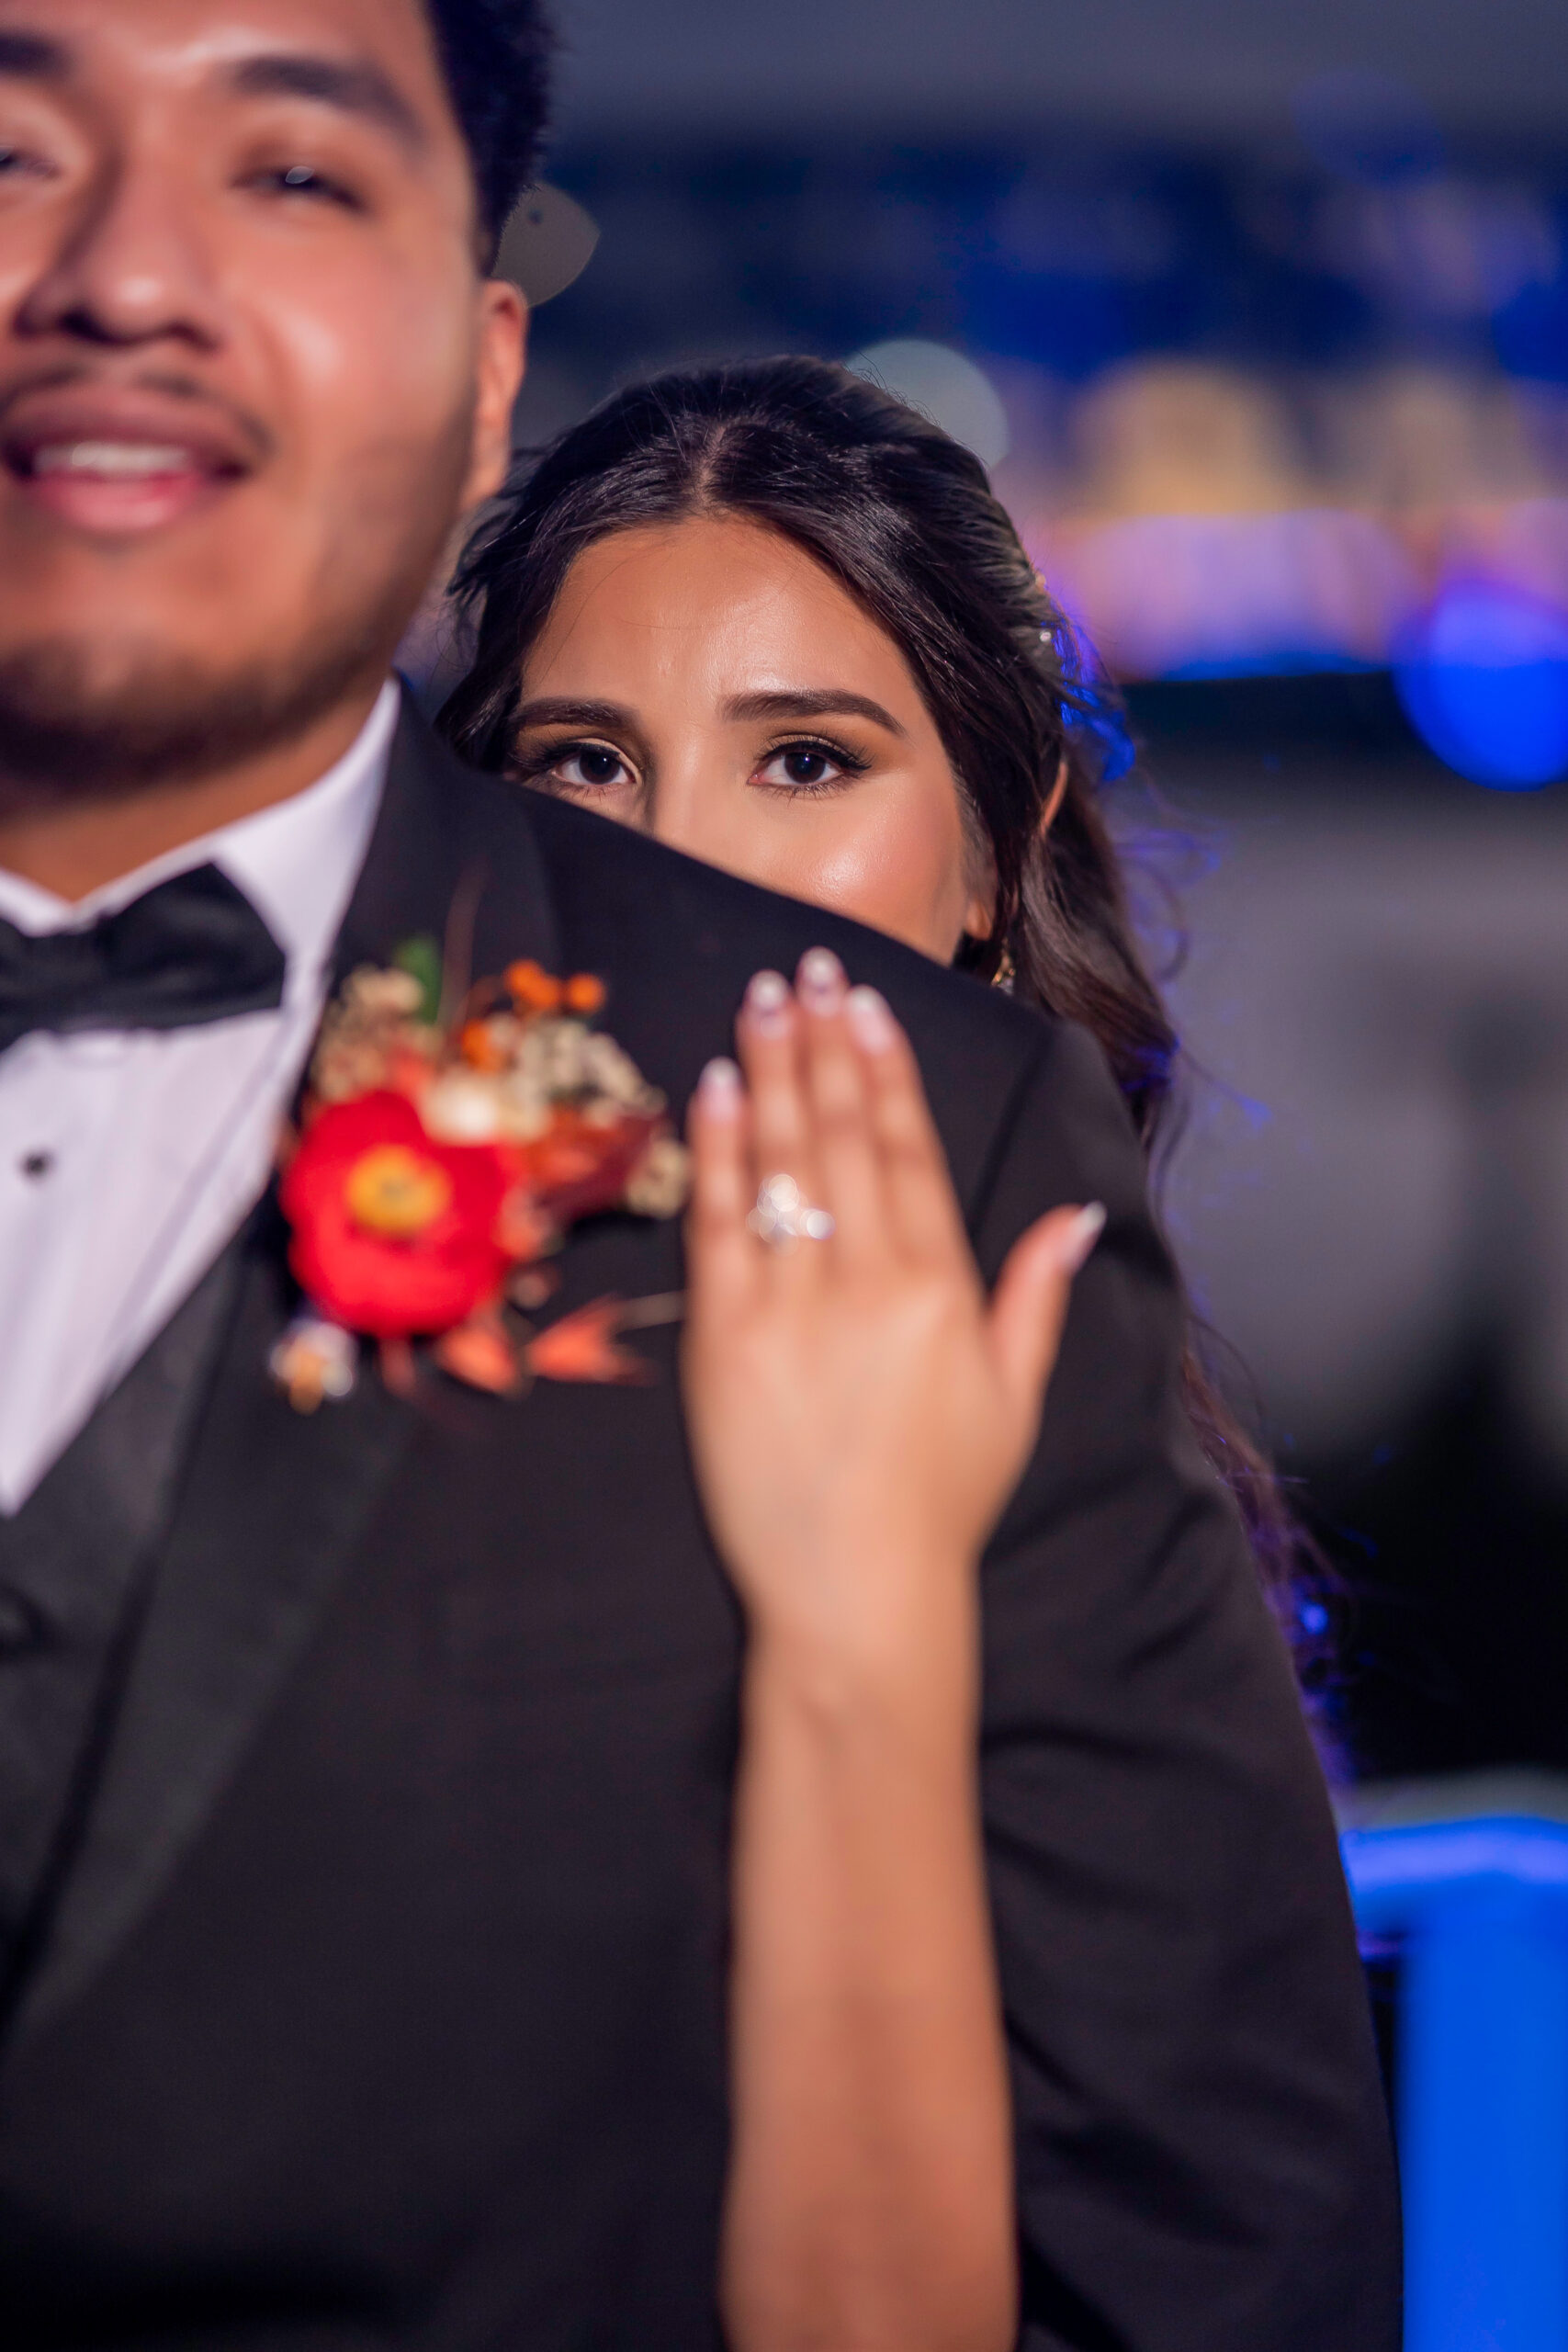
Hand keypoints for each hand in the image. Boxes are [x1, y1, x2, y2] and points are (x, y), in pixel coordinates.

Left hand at [683, 946, 1103, 1694]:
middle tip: (807, 968)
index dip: (887, 1068)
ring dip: (772, 1072)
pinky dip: (718, 1152)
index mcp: (941, 1289)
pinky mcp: (723, 1342)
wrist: (856, 1593)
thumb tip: (1074, 1213)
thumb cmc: (942, 1502)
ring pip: (782, 1163)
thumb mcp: (1012, 1397)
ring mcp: (791, 1308)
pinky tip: (716, 1090)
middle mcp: (868, 1283)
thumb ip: (1034, 1295)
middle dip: (825, 1043)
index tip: (866, 1005)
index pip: (910, 1149)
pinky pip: (719, 1225)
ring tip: (762, 1002)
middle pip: (844, 1134)